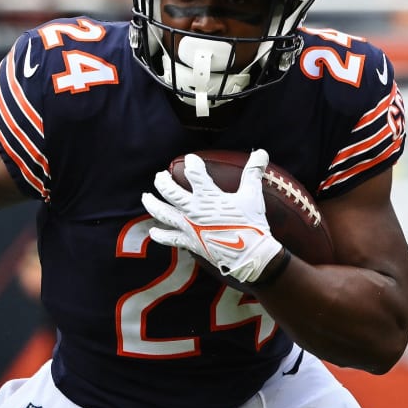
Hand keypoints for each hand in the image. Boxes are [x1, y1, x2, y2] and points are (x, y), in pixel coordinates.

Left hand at [142, 149, 282, 285]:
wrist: (250, 255)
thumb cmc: (252, 224)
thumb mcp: (253, 195)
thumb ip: (253, 172)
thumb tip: (262, 152)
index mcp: (208, 196)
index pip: (194, 173)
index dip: (192, 164)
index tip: (190, 160)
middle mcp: (194, 210)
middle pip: (170, 191)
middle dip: (163, 181)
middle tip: (160, 176)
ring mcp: (189, 227)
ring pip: (163, 213)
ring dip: (152, 203)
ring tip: (146, 196)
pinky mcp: (190, 242)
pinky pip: (170, 238)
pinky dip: (160, 235)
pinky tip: (153, 232)